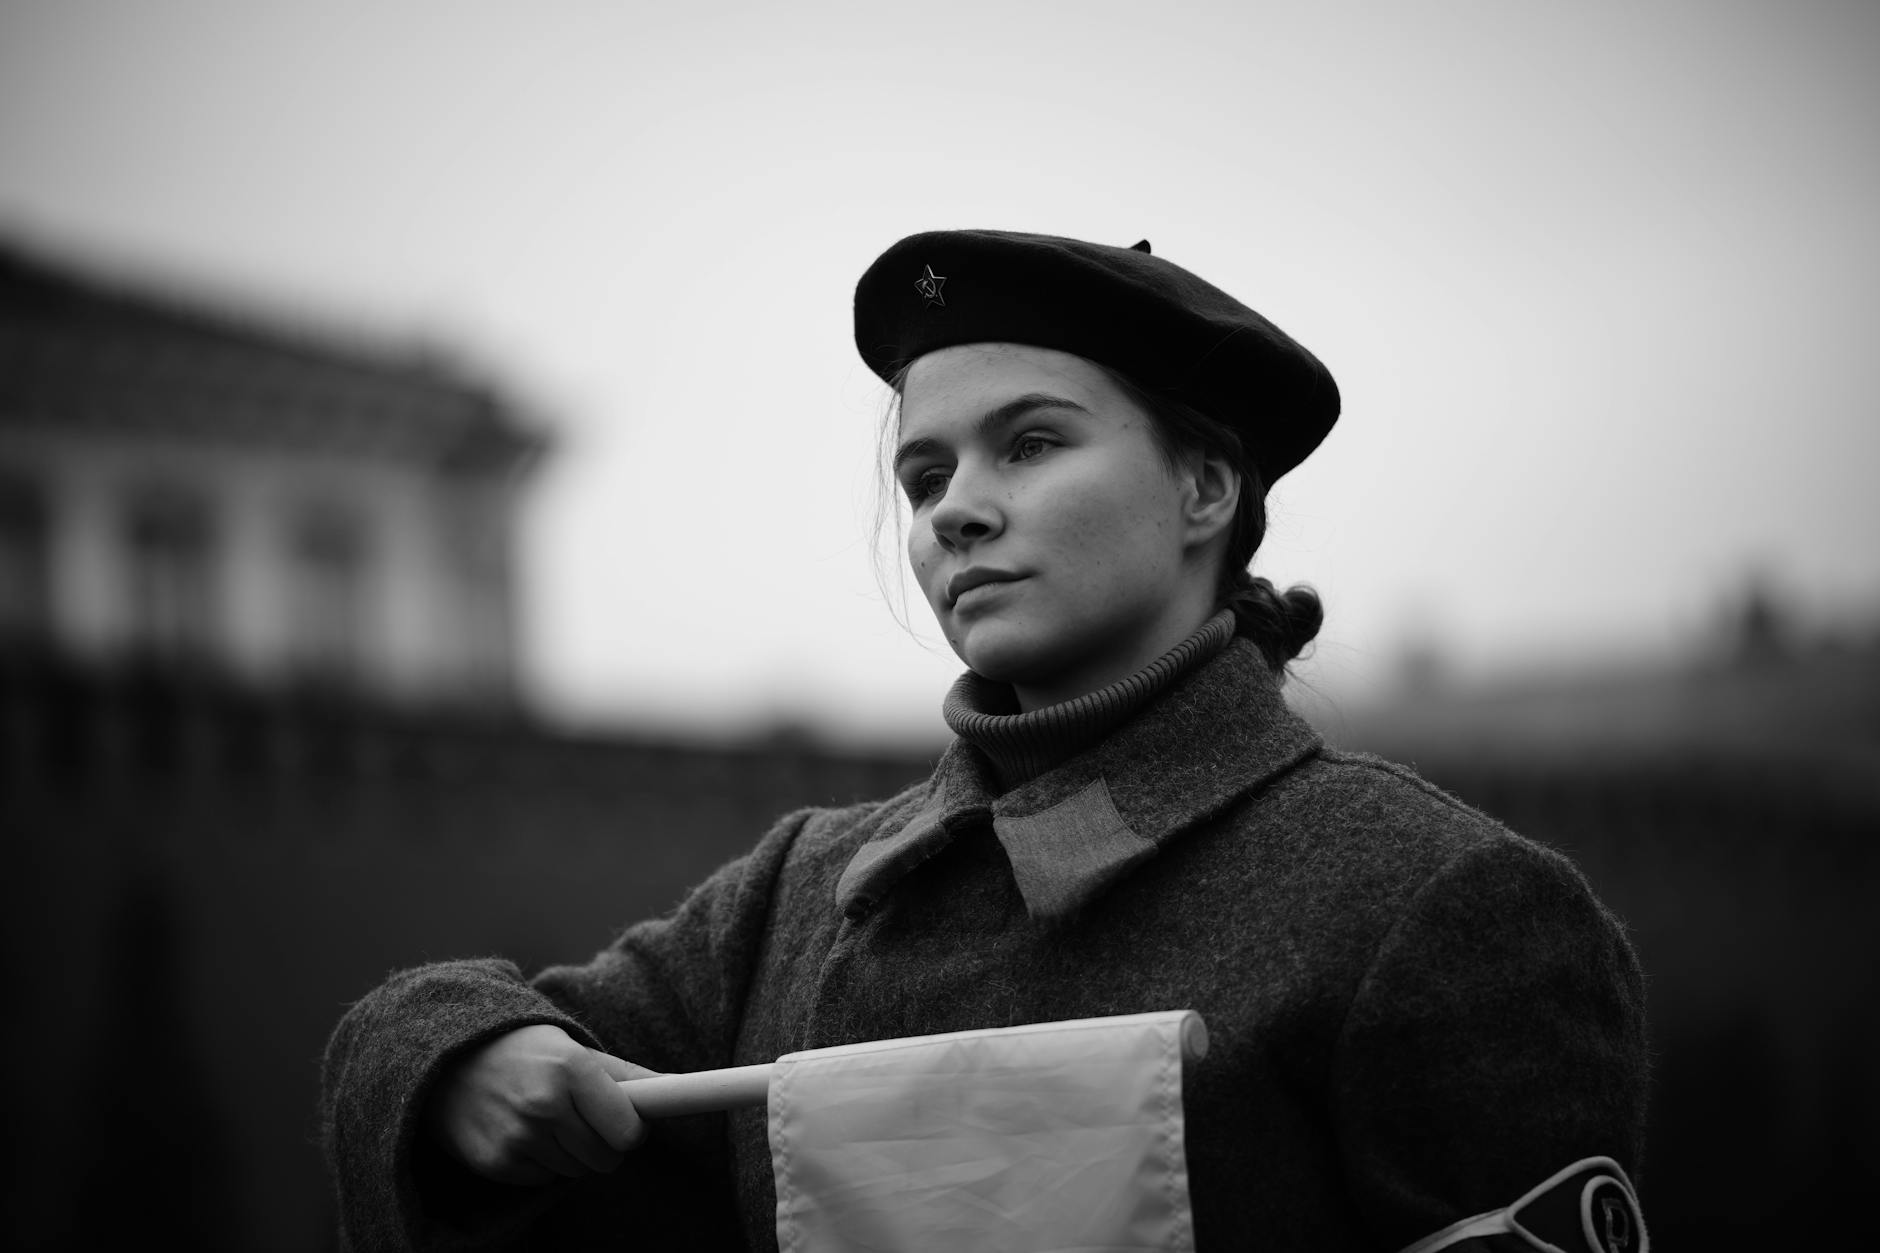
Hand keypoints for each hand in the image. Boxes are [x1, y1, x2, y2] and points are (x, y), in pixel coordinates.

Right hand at [424, 1024, 656, 1185]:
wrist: (447, 1060)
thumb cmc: (525, 1051)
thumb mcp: (574, 1050)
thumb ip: (625, 1075)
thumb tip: (675, 1090)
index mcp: (571, 1069)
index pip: (628, 1130)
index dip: (633, 1130)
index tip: (628, 1124)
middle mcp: (544, 1104)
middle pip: (606, 1158)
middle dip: (604, 1144)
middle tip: (585, 1119)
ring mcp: (517, 1137)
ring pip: (577, 1172)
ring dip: (571, 1153)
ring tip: (548, 1120)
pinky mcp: (496, 1163)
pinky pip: (544, 1181)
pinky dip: (542, 1164)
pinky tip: (523, 1132)